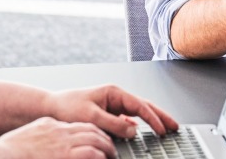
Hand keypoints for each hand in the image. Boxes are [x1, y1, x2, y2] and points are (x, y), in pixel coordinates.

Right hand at [0, 116, 115, 158]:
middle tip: (109, 147)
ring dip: (106, 147)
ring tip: (111, 155)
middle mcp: (58, 130)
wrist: (0, 157)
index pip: (74, 124)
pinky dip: (100, 156)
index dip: (88, 132)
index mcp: (48, 125)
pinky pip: (91, 152)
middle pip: (89, 128)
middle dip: (102, 137)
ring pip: (94, 138)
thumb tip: (43, 147)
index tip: (95, 138)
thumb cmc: (6, 153)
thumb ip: (38, 138)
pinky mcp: (66, 155)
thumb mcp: (25, 138)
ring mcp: (63, 141)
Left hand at [47, 85, 178, 138]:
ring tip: (164, 129)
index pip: (140, 106)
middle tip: (175, 126)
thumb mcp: (91, 116)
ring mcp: (113, 106)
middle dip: (160, 116)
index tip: (163, 130)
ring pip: (138, 113)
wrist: (50, 108)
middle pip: (144, 106)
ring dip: (151, 120)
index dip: (153, 119)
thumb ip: (113, 124)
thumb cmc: (67, 107)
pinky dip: (137, 126)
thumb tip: (134, 130)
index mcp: (114, 92)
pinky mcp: (108, 115)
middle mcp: (116, 97)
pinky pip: (127, 120)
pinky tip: (140, 133)